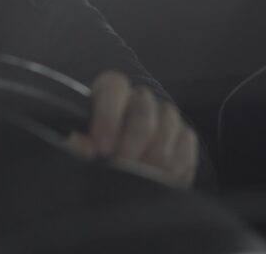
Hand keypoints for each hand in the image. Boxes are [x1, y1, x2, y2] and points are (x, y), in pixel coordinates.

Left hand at [68, 71, 198, 187]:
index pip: (113, 86)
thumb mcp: (80, 150)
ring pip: (167, 125)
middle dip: (133, 141)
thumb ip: (78, 146)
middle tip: (123, 165)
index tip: (102, 148)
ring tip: (140, 178)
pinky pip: (186, 145)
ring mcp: (165, 116)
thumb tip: (83, 146)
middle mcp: (140, 98)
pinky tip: (160, 180)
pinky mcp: (184, 137)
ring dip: (153, 156)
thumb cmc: (94, 156)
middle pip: (143, 109)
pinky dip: (174, 165)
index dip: (108, 116)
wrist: (119, 176)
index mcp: (109, 93)